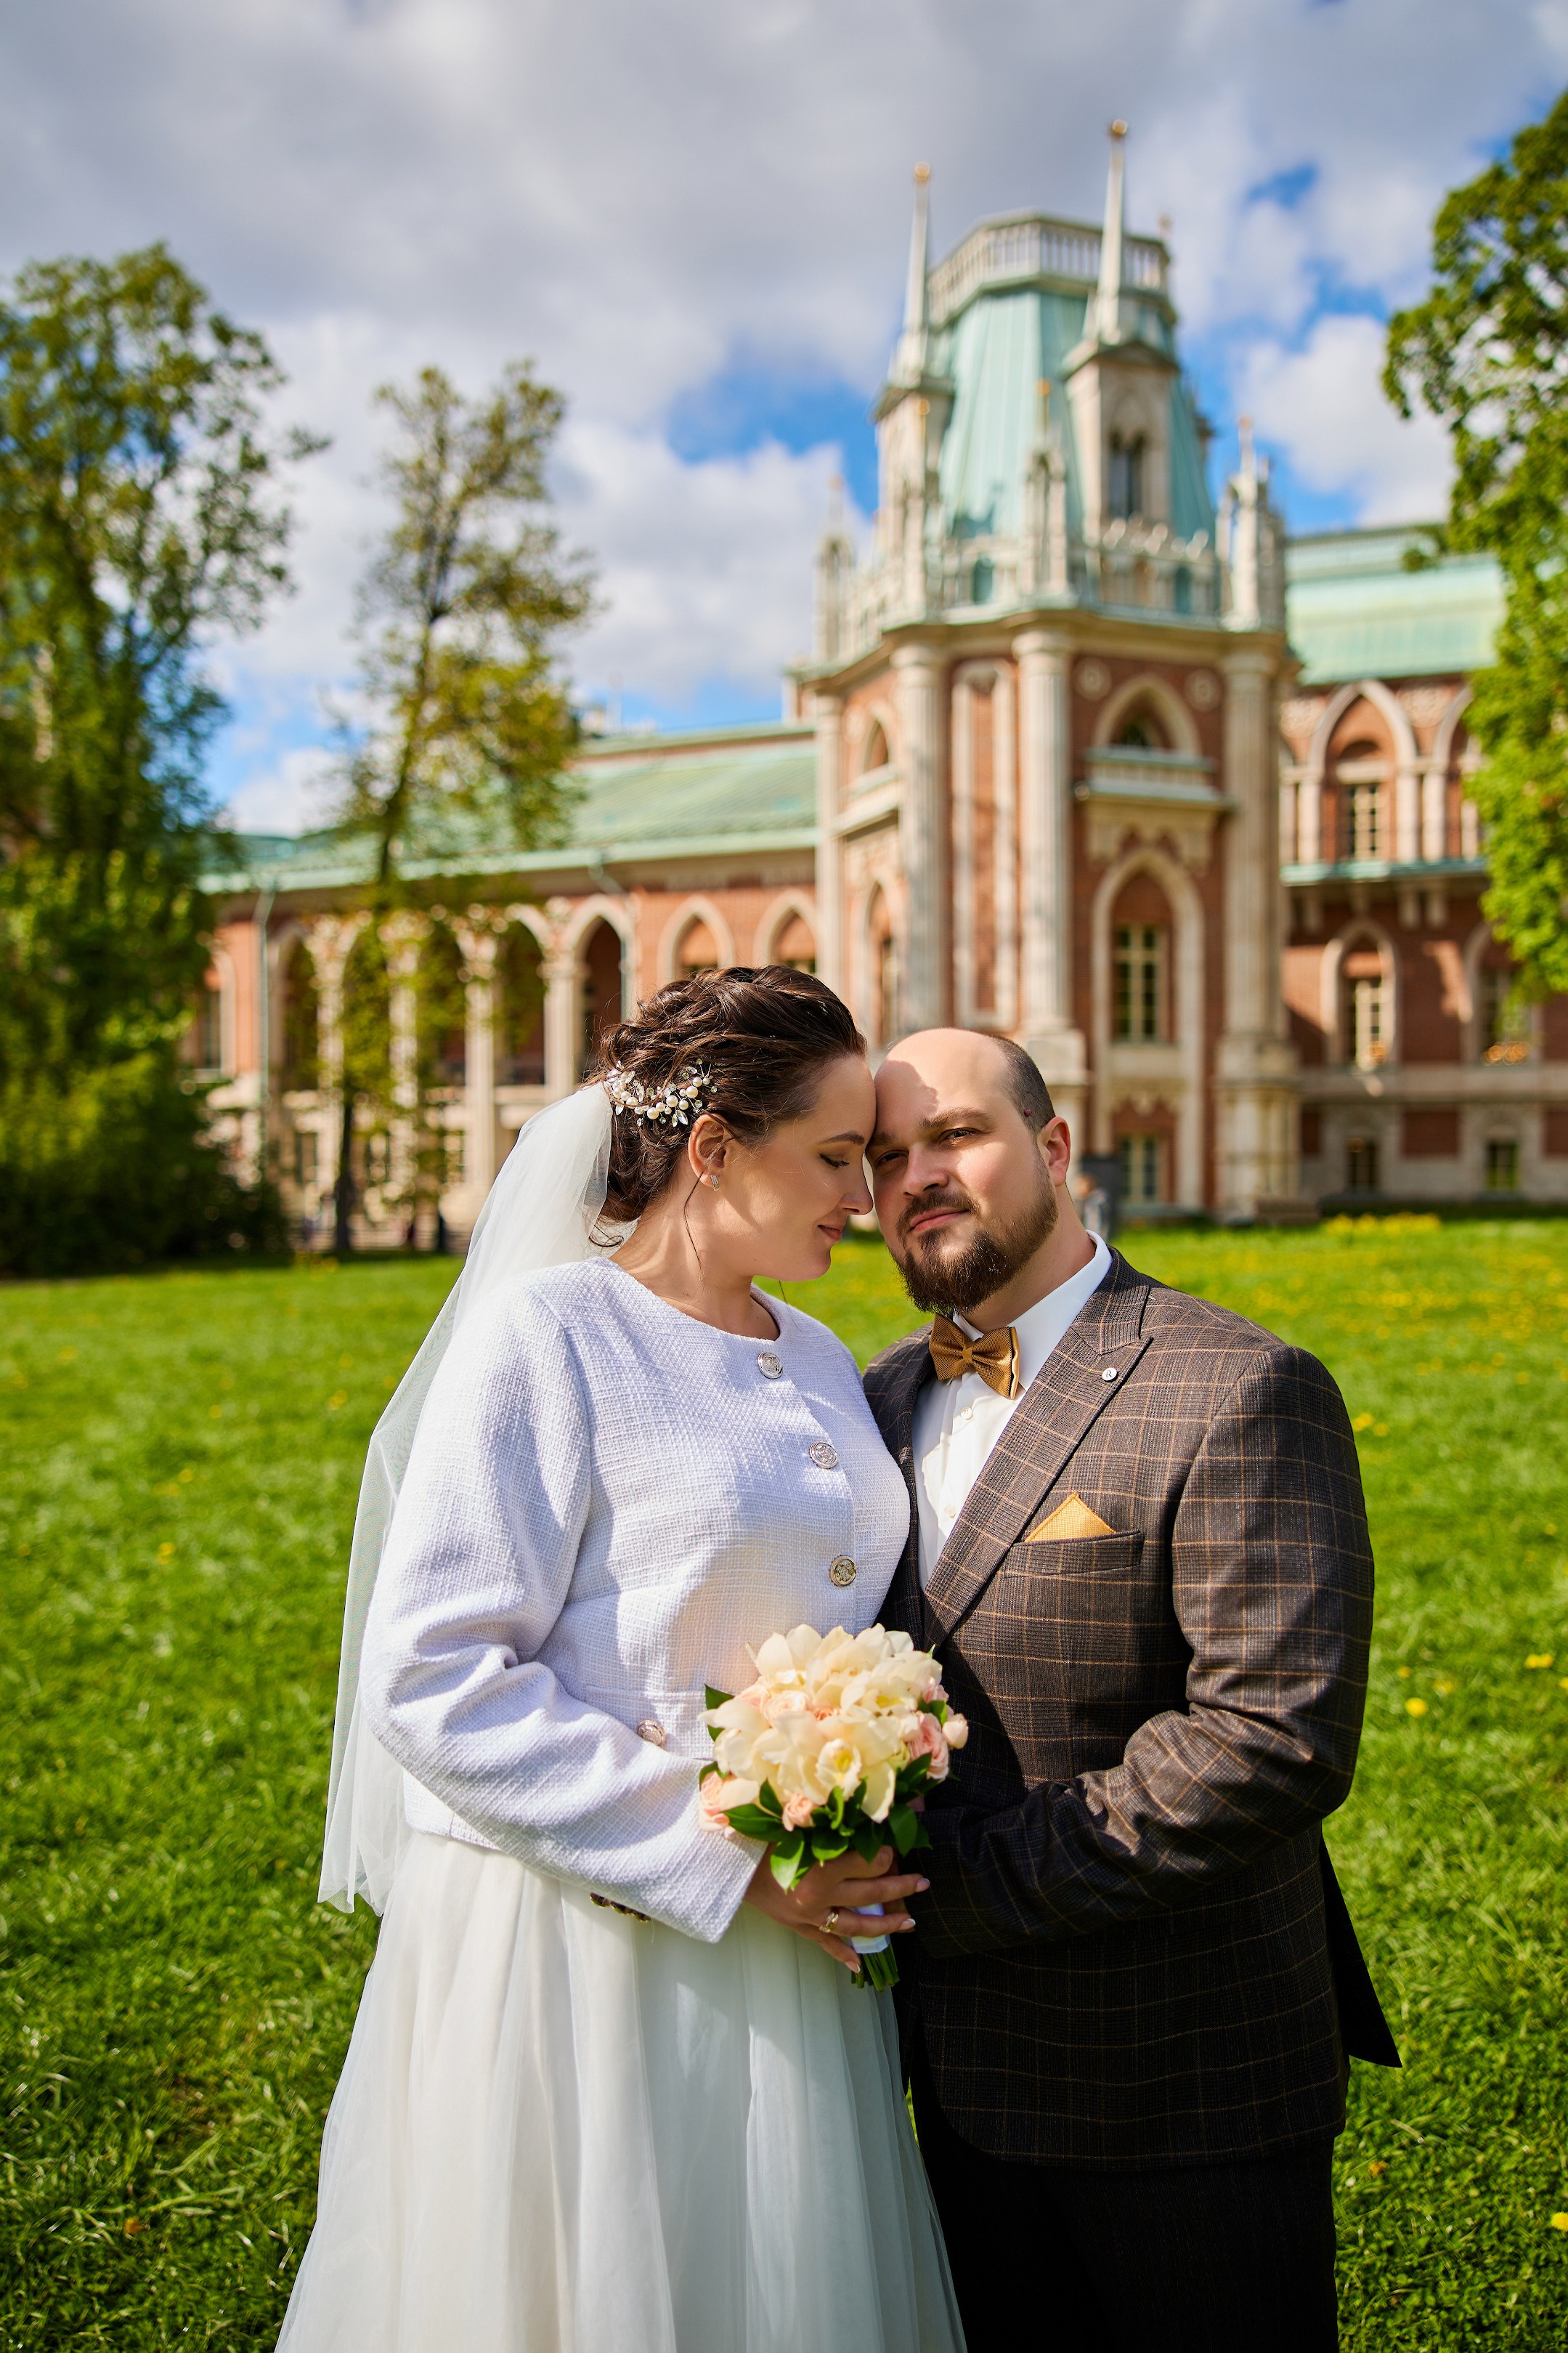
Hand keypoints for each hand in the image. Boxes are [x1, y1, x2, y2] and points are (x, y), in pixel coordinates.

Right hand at [742, 1843, 929, 1972]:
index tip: (895, 1844)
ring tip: (911, 1922)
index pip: (868, 1862)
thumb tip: (863, 1817)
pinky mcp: (800, 1928)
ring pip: (858, 1925)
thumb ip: (828, 1825)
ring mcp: (811, 1917)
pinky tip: (861, 1964)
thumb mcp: (795, 1826)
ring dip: (886, 1924)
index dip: (885, 1852)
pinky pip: (826, 1944)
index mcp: (821, 1868)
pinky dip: (844, 1954)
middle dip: (901, 1886)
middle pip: (871, 1892)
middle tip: (924, 1882)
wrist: (726, 1867)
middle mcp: (821, 1896)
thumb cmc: (759, 1838)